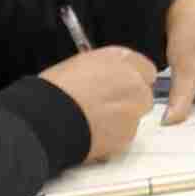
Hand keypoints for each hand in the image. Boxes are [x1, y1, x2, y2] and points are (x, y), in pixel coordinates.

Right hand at [35, 43, 161, 157]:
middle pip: (144, 94)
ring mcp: (133, 108)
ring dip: (121, 119)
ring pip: (134, 115)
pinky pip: (126, 135)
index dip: (133, 79)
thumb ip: (104, 69)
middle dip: (130, 101)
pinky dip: (114, 136)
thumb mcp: (80, 64)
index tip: (122, 87)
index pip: (145, 69)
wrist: (49, 118)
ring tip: (94, 120)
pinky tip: (93, 132)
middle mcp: (132, 81)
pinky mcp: (129, 134)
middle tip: (106, 106)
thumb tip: (108, 77)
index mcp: (120, 59)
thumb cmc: (57, 89)